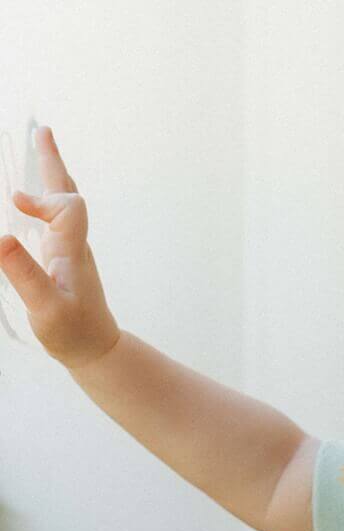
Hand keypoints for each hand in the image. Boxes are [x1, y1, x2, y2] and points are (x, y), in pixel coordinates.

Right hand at [0, 125, 120, 369]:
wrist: (97, 352)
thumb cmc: (73, 333)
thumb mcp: (44, 307)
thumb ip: (23, 274)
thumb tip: (0, 236)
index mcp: (71, 251)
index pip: (67, 207)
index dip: (44, 198)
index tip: (17, 202)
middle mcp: (74, 244)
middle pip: (68, 194)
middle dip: (52, 162)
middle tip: (43, 130)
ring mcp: (71, 250)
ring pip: (63, 204)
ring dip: (51, 175)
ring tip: (40, 146)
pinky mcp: (66, 259)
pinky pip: (56, 219)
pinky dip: (45, 199)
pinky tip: (33, 201)